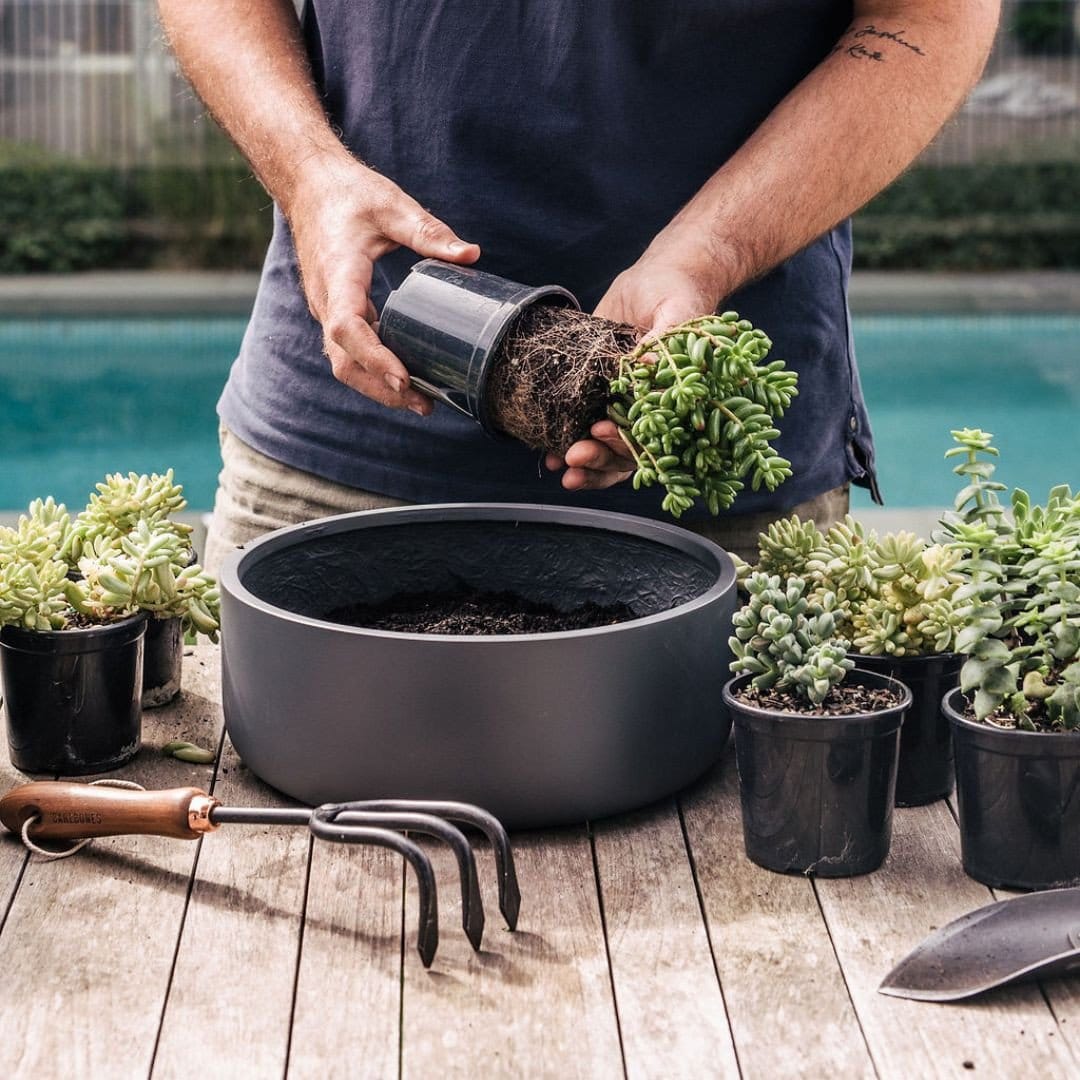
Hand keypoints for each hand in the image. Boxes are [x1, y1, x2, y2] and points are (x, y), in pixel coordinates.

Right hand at [286, 159, 479, 412]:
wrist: (309, 186)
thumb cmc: (349, 193)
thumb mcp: (392, 206)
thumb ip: (430, 231)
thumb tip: (472, 255)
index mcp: (338, 274)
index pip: (348, 327)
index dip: (374, 357)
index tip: (403, 379)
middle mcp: (327, 300)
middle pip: (344, 360)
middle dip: (380, 388)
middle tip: (423, 404)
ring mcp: (328, 309)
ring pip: (344, 362)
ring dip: (377, 387)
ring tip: (419, 402)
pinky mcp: (336, 311)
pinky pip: (349, 351)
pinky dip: (374, 370)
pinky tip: (405, 378)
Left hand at [546, 236, 724, 490]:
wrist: (658, 277)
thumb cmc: (677, 291)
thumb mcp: (676, 309)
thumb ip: (666, 337)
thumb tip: (646, 365)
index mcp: (672, 398)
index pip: (654, 435)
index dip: (627, 442)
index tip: (602, 431)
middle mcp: (648, 408)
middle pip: (627, 451)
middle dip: (599, 457)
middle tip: (574, 455)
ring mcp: (622, 405)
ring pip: (606, 449)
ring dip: (585, 463)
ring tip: (561, 465)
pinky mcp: (598, 395)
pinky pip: (583, 427)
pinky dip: (567, 445)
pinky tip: (550, 458)